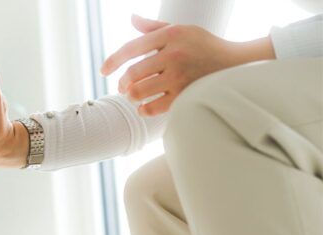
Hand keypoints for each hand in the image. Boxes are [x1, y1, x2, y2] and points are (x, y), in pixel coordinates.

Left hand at [101, 15, 275, 115]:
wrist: (237, 64)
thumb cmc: (204, 46)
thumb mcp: (181, 30)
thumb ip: (154, 27)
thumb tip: (132, 18)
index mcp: (170, 36)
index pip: (131, 48)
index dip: (112, 61)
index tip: (104, 71)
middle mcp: (174, 55)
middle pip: (132, 73)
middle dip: (122, 82)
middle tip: (123, 87)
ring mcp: (180, 77)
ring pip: (140, 91)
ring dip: (131, 96)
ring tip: (133, 95)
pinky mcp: (186, 96)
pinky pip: (153, 108)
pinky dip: (144, 109)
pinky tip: (145, 106)